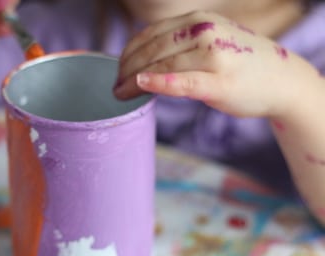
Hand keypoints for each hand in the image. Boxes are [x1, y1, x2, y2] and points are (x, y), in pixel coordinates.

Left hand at [113, 11, 302, 117]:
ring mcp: (213, 55)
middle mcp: (204, 31)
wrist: (282, 79)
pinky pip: (183, 80)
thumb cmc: (240, 63)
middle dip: (126, 71)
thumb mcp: (210, 41)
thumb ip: (181, 45)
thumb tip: (143, 62)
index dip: (127, 54)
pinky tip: (141, 85)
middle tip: (114, 88)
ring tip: (120, 95)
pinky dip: (160, 82)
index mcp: (198, 21)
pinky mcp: (220, 81)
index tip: (116, 71)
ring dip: (134, 82)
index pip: (150, 35)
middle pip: (151, 51)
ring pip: (162, 66)